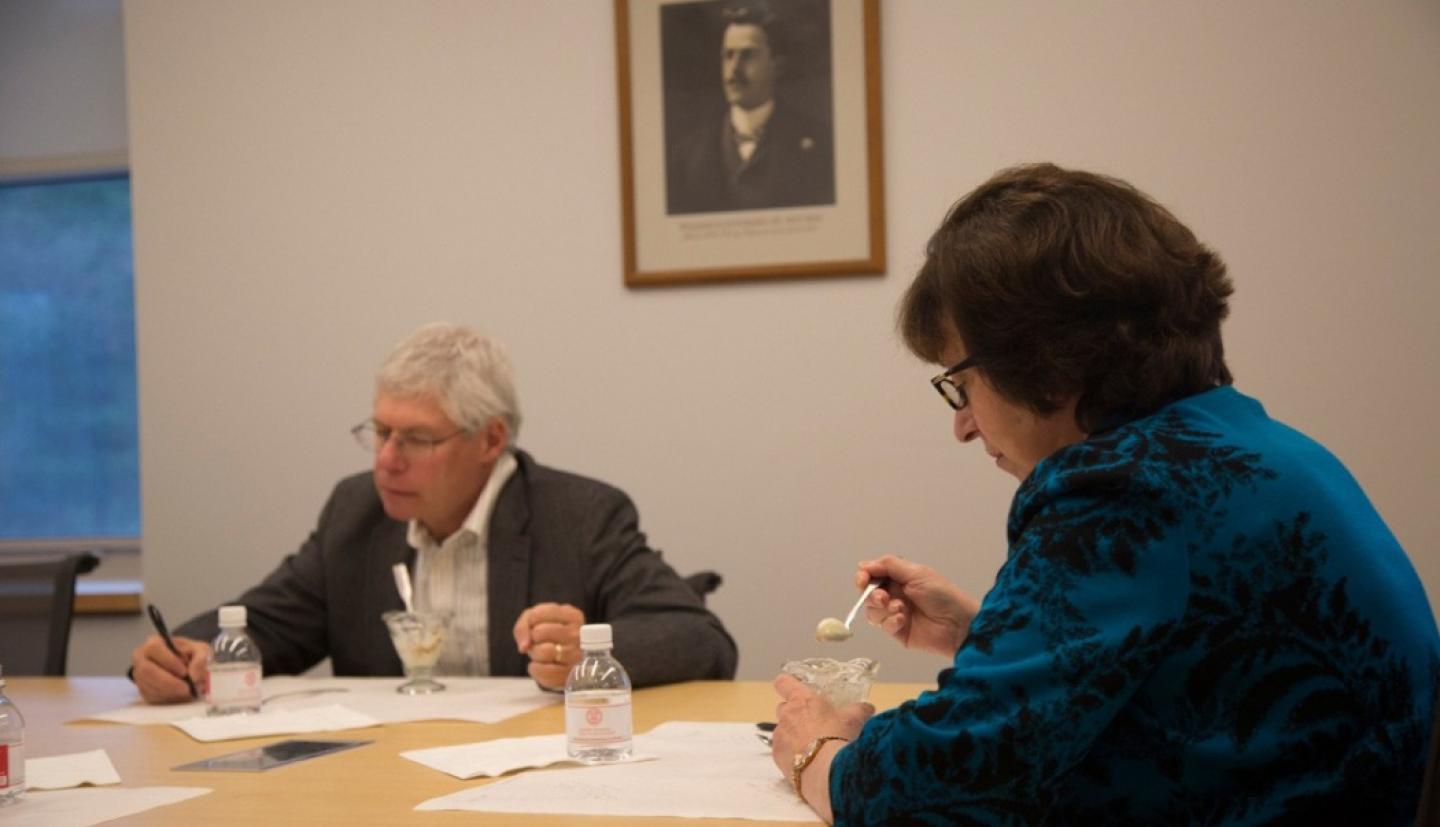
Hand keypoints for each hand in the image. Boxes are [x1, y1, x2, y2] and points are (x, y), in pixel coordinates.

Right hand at [131, 634, 209, 703]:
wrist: (186, 665)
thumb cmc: (190, 654)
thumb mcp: (201, 650)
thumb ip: (201, 659)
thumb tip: (194, 676)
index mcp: (153, 643)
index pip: (155, 649)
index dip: (169, 661)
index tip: (185, 672)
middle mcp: (141, 658)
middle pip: (147, 671)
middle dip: (169, 682)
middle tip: (187, 689)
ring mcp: (139, 676)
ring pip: (149, 686)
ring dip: (170, 692)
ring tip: (187, 691)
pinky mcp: (143, 690)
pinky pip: (151, 697)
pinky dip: (168, 698)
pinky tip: (180, 695)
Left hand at [512, 602, 584, 689]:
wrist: (562, 657)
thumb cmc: (548, 633)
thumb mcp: (535, 620)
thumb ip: (524, 626)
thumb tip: (524, 646)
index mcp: (573, 616)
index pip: (538, 615)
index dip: (530, 622)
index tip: (536, 626)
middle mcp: (578, 635)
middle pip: (539, 632)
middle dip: (533, 638)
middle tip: (539, 641)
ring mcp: (576, 656)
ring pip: (543, 652)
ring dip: (535, 653)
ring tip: (542, 653)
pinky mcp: (569, 674)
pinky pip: (543, 671)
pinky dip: (535, 668)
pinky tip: (541, 665)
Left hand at [770, 674, 871, 799]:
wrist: (825, 770)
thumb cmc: (838, 737)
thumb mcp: (854, 719)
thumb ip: (859, 710)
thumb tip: (867, 707)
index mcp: (802, 700)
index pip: (784, 682)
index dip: (787, 684)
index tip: (793, 689)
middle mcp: (786, 715)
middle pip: (783, 708)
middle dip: (794, 714)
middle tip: (812, 723)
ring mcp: (780, 736)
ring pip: (782, 730)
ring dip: (792, 735)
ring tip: (812, 747)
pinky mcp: (777, 756)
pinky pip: (781, 750)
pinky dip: (790, 753)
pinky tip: (806, 760)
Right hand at [859, 554, 979, 657]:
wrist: (959, 625)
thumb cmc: (942, 595)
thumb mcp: (917, 573)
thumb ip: (890, 566)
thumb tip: (863, 564)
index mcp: (900, 578)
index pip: (874, 575)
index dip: (865, 576)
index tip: (862, 580)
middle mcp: (896, 595)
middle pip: (869, 594)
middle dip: (872, 595)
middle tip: (883, 598)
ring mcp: (896, 614)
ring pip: (873, 611)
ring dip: (882, 609)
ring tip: (899, 609)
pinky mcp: (899, 632)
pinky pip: (884, 626)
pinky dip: (891, 621)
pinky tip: (903, 620)